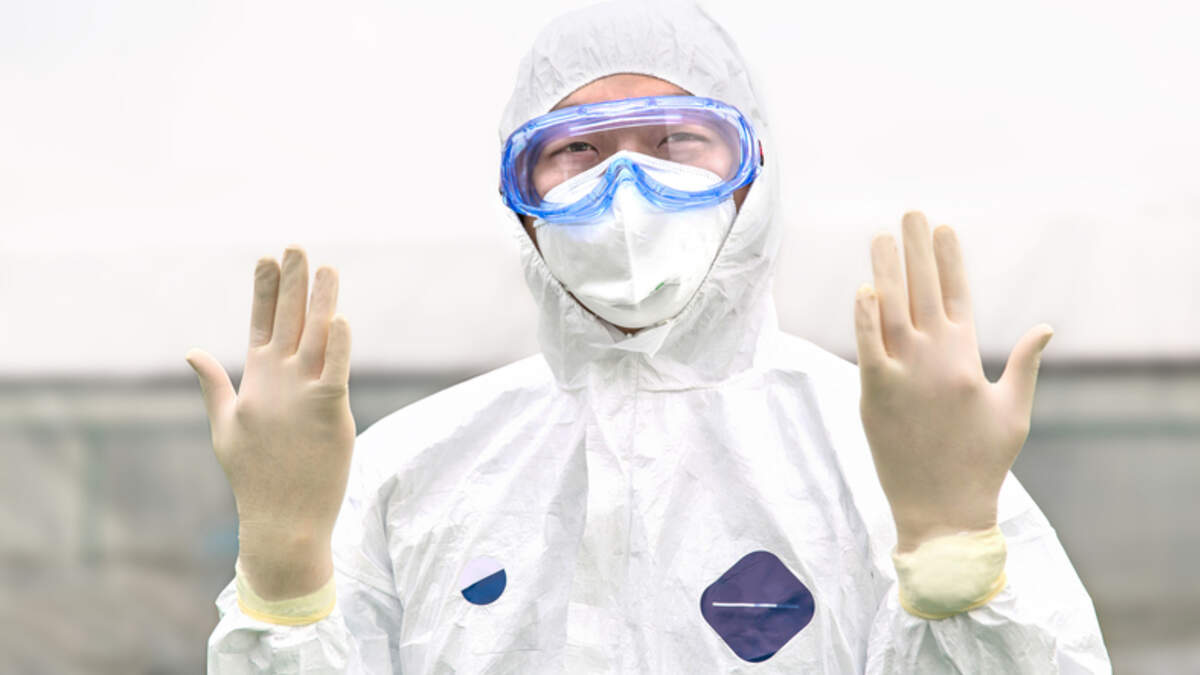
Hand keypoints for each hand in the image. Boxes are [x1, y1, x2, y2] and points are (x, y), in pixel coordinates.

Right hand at [186, 246, 355, 597]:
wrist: (282, 521)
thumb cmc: (255, 477)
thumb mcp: (225, 427)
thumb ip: (213, 386)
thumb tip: (190, 353)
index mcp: (254, 383)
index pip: (258, 324)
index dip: (264, 290)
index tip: (266, 257)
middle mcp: (276, 383)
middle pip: (286, 321)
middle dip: (291, 281)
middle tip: (295, 246)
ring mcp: (302, 397)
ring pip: (314, 337)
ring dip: (320, 300)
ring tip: (327, 267)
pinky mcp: (330, 414)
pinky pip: (336, 371)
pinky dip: (338, 345)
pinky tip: (341, 319)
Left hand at [853, 212, 1052, 552]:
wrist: (945, 511)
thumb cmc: (981, 463)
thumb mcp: (1013, 410)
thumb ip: (1025, 364)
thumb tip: (1046, 327)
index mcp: (969, 359)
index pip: (959, 296)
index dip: (950, 260)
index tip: (944, 228)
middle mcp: (937, 358)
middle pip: (925, 291)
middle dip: (918, 248)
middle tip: (912, 212)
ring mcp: (905, 374)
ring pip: (892, 308)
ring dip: (887, 269)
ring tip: (882, 235)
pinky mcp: (874, 394)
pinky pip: (866, 345)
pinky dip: (864, 315)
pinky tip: (863, 287)